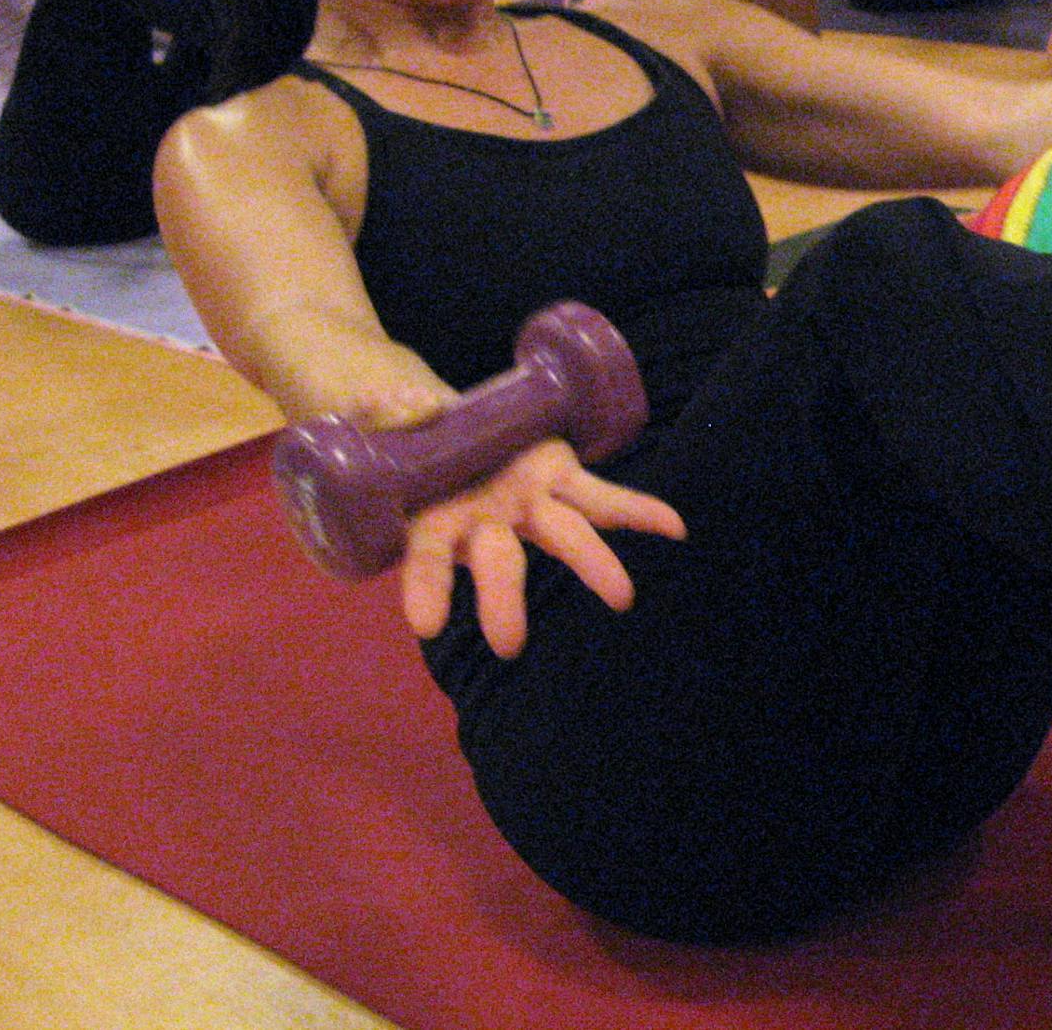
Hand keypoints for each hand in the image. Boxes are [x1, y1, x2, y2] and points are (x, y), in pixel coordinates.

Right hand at [342, 384, 684, 657]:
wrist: (437, 422)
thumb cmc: (398, 438)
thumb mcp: (378, 418)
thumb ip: (389, 412)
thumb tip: (415, 408)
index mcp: (435, 521)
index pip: (427, 561)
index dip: (427, 588)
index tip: (425, 623)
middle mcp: (486, 523)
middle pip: (500, 562)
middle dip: (503, 600)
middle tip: (508, 644)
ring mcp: (527, 502)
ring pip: (562, 535)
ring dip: (592, 563)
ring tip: (621, 597)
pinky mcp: (559, 474)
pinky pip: (603, 497)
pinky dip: (638, 512)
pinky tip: (673, 528)